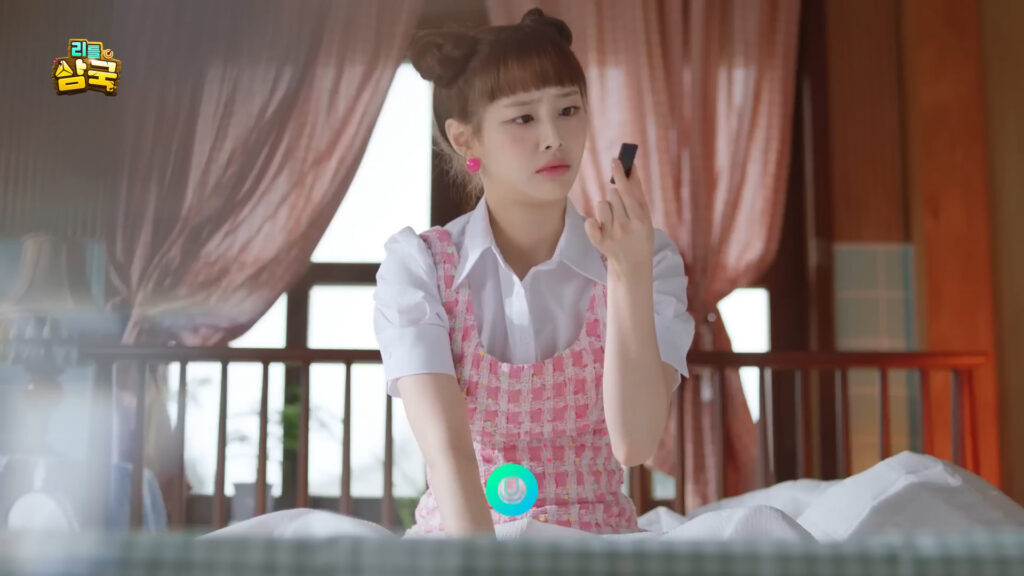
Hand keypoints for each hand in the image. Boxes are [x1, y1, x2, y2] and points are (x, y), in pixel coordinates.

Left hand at [584, 157, 654, 274]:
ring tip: (614, 220)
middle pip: (613, 194)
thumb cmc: (640, 234)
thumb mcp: (645, 215)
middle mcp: (625, 226)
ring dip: (606, 208)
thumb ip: (638, 192)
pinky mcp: (599, 242)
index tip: (614, 160)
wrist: (633, 263)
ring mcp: (611, 235)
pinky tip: (601, 227)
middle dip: (616, 196)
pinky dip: (593, 222)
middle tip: (622, 209)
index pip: (627, 191)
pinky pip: (590, 221)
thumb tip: (631, 167)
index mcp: (640, 219)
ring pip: (601, 204)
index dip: (620, 175)